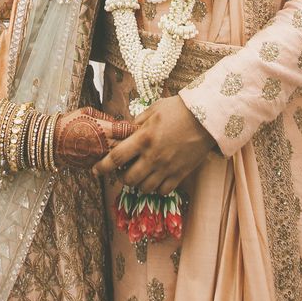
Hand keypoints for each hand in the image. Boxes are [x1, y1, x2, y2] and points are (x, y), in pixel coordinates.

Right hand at [55, 106, 135, 170]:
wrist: (52, 140)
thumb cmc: (70, 122)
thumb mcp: (89, 112)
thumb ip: (107, 118)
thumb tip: (120, 124)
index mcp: (104, 129)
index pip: (129, 131)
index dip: (138, 129)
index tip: (143, 127)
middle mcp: (104, 145)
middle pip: (129, 146)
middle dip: (136, 144)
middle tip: (143, 140)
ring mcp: (99, 157)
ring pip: (121, 159)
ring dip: (128, 155)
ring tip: (133, 151)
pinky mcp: (93, 166)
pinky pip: (109, 165)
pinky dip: (115, 162)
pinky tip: (118, 158)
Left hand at [93, 95, 215, 194]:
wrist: (206, 117)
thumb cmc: (178, 109)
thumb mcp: (153, 110)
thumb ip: (137, 123)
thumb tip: (124, 132)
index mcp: (143, 138)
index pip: (116, 158)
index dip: (102, 166)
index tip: (95, 170)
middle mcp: (153, 157)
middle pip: (128, 179)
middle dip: (121, 177)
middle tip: (122, 171)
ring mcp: (167, 168)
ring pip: (144, 188)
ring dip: (138, 183)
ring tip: (140, 174)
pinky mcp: (180, 174)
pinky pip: (163, 191)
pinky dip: (156, 188)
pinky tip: (156, 178)